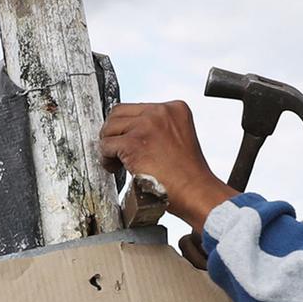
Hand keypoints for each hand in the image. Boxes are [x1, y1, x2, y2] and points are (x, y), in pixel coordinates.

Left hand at [100, 101, 235, 225]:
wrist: (196, 192)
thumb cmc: (189, 175)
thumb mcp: (179, 138)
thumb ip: (159, 129)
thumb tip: (131, 131)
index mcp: (174, 109)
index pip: (136, 109)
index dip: (128, 128)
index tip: (129, 142)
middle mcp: (160, 112)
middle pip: (118, 114)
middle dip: (114, 133)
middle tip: (117, 152)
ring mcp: (146, 125)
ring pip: (109, 128)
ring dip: (108, 146)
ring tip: (117, 162)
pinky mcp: (133, 143)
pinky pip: (106, 146)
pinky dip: (106, 159)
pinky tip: (116, 168)